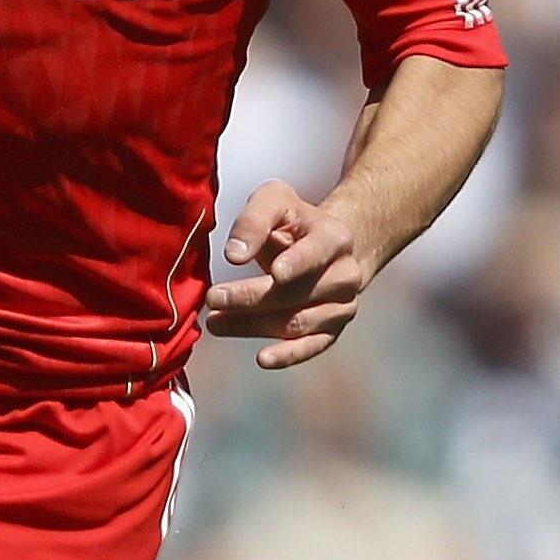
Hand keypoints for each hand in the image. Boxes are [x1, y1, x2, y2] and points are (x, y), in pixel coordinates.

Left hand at [201, 179, 370, 370]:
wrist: (323, 248)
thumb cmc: (291, 220)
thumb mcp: (273, 201)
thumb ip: (253, 220)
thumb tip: (234, 255)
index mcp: (335, 237)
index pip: (316, 252)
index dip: (297, 263)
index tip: (274, 272)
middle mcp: (346, 275)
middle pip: (296, 293)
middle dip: (251, 297)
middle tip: (212, 298)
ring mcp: (342, 306)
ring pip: (297, 322)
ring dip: (253, 325)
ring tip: (214, 323)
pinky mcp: (331, 330)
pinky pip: (311, 347)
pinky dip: (288, 355)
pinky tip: (262, 359)